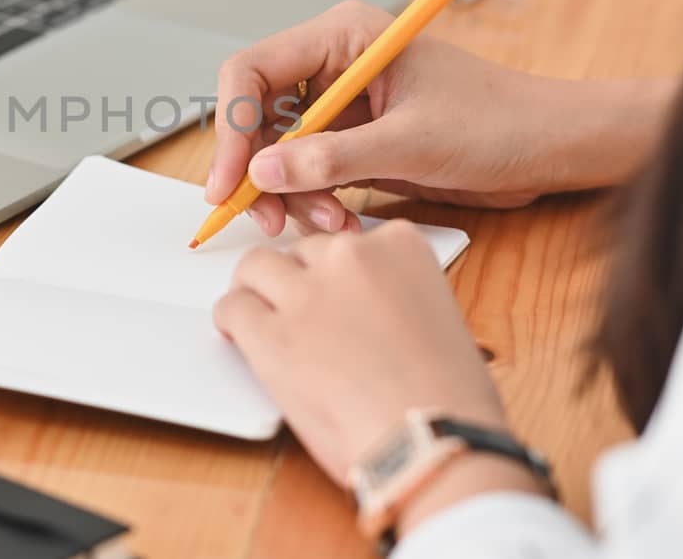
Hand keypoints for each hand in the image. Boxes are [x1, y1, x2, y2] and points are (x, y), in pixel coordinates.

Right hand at [206, 0, 674, 235]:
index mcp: (343, 35)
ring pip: (278, 151)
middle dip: (257, 171)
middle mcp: (334, 64)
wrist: (549, 148)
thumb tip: (264, 174)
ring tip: (329, 224)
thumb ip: (334, 159)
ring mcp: (342, 104)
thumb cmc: (499, 123)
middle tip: (266, 219)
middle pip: (257, 115)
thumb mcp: (413, 143)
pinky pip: (307, 171)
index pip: (252, 72)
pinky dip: (313, 202)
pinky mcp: (354, 139)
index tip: (230, 182)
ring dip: (291, 195)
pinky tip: (342, 222)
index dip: (231, 127)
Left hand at [214, 223, 544, 532]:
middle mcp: (350, 256)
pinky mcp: (271, 333)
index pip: (349, 242)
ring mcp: (307, 292)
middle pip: (301, 252)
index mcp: (400, 246)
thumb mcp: (438, 317)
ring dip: (257, 291)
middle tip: (297, 314)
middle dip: (298, 281)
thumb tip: (364, 313)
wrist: (433, 442)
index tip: (336, 295)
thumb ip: (396, 298)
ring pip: (256, 267)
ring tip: (260, 319)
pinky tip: (238, 337)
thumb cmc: (450, 399)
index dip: (338, 274)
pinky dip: (232, 321)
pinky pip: (233, 307)